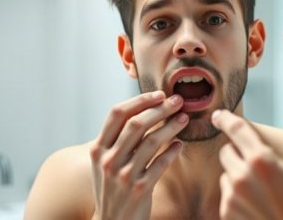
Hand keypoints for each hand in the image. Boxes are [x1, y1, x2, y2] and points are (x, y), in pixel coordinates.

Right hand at [89, 91, 188, 219]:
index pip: (117, 114)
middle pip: (136, 124)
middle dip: (160, 109)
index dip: (140, 100)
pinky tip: (180, 144)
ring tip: (184, 119)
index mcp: (98, 148)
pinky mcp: (139, 189)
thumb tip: (143, 109)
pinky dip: (172, 151)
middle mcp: (108, 160)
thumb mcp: (104, 162)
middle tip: (178, 101)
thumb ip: (117, 139)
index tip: (159, 94)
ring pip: (151, 142)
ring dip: (171, 127)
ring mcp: (123, 175)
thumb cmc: (112, 187)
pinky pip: (161, 164)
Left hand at [211, 98, 282, 219]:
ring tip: (267, 193)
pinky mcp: (227, 216)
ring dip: (240, 176)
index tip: (218, 114)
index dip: (227, 119)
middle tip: (263, 167)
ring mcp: (231, 200)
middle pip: (228, 152)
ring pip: (227, 175)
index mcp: (263, 163)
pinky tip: (261, 207)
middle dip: (241, 153)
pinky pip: (226, 196)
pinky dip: (238, 196)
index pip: (236, 130)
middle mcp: (241, 179)